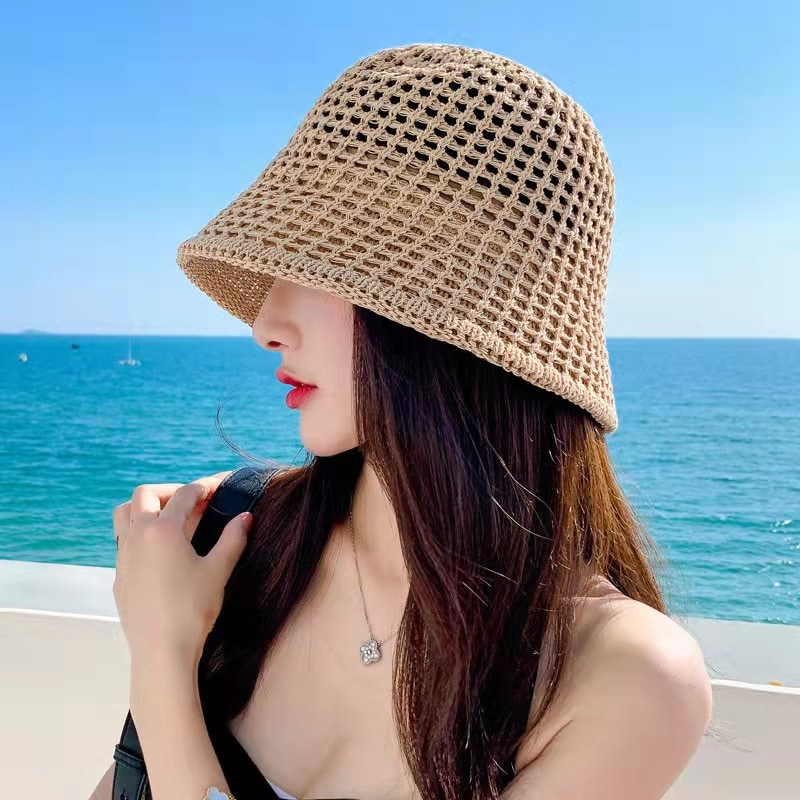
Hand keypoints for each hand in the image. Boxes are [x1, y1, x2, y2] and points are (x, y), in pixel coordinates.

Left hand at [112, 470, 252, 668]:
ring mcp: (123, 556)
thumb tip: (246, 517)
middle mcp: (137, 537)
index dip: (203, 487)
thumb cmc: (192, 610)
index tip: (219, 487)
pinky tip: (159, 550)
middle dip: (170, 491)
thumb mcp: (218, 570)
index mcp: (163, 531)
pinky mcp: (119, 576)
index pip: (184, 496)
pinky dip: (139, 532)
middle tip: (192, 501)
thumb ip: (233, 538)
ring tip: (169, 518)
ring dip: (145, 507)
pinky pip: (123, 541)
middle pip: (145, 495)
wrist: (161, 651)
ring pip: (124, 514)